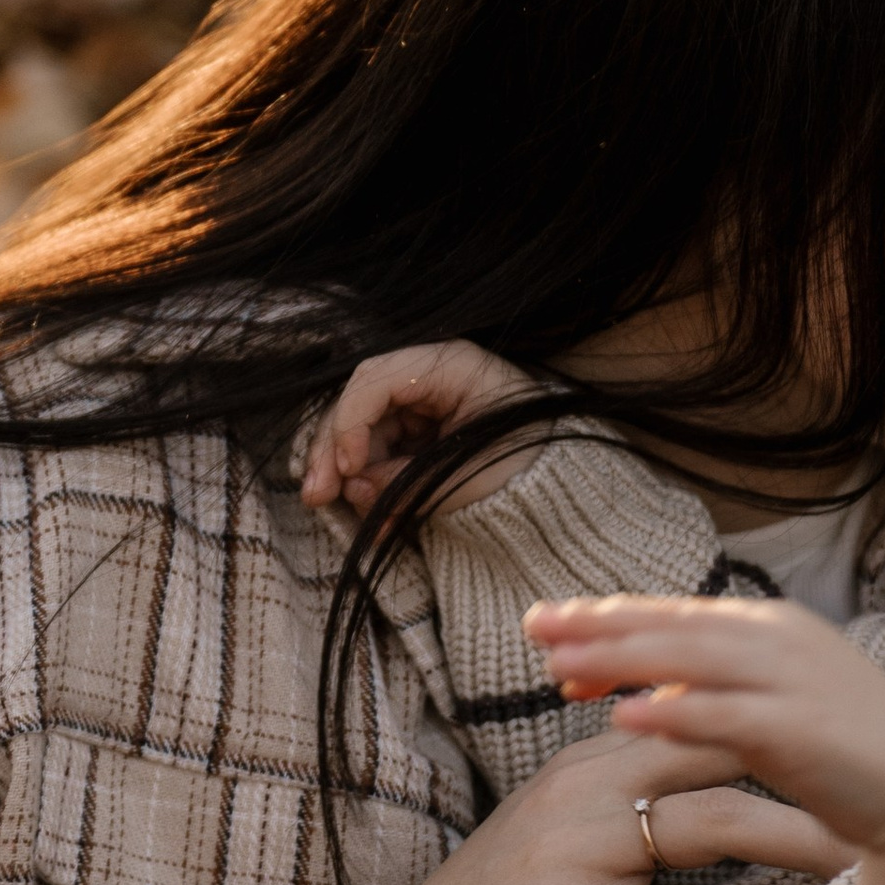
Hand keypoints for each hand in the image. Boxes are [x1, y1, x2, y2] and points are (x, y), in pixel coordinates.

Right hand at [213, 736, 850, 884]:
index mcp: (586, 771)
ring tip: (864, 869)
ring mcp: (566, 855)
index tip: (863, 757)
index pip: (704, 723)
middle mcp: (579, 793)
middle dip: (813, 776)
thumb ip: (629, 825)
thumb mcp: (555, 856)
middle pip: (725, 755)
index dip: (787, 734)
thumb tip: (721, 815)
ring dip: (799, 846)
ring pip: (712, 824)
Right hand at [302, 340, 547, 517]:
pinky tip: (374, 519)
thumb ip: (408, 478)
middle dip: (333, 450)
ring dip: (349, 474)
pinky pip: (384, 456)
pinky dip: (374, 486)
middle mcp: (431, 379)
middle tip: (316, 495)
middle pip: (360, 404)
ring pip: (365, 433)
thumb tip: (355, 488)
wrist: (568, 490)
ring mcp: (425, 407)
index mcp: (450, 366)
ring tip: (343, 509)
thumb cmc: (530, 467)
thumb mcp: (468, 470)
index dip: (350, 422)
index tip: (347, 467)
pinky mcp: (424, 437)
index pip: (375, 379)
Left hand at [528, 594, 884, 884]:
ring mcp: (794, 680)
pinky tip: (622, 719)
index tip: (546, 624)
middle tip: (533, 627)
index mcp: (771, 628)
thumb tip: (643, 693)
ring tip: (561, 663)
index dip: (608, 616)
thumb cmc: (843, 757)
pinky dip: (672, 713)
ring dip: (621, 658)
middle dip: (599, 625)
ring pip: (690, 660)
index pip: (673, 614)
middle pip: (671, 626)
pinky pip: (724, 716)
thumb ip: (709, 693)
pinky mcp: (803, 729)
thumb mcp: (768, 710)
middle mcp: (780, 640)